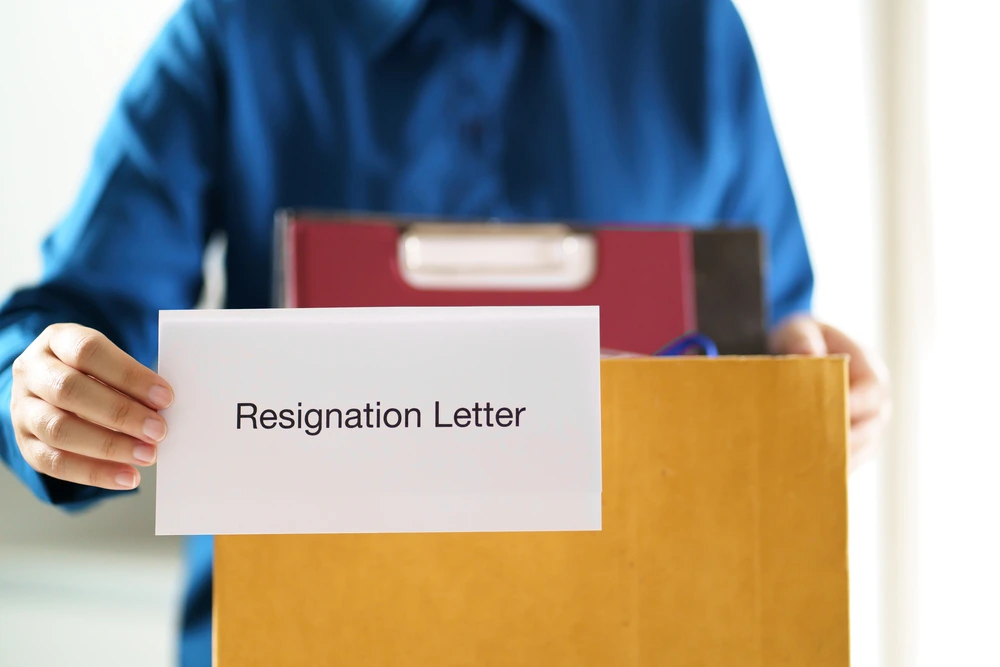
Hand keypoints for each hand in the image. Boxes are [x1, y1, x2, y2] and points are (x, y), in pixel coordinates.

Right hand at [10, 323, 173, 490]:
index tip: (165, 397)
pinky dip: (95, 473)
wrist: (52, 386)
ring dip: (109, 446)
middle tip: (158, 430)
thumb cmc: (95, 372)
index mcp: (57, 340)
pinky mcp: (24, 442)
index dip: (129, 375)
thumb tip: (165, 408)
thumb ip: (132, 380)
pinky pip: (55, 463)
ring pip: (58, 429)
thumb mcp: (109, 361)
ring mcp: (22, 408)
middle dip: (120, 413)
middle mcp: (32, 371)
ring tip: (147, 455)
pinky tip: (127, 477)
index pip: (89, 351)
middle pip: (69, 390)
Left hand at [769, 315, 890, 470]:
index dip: (852, 405)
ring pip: (860, 451)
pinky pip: (846, 462)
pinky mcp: (850, 444)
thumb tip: (807, 355)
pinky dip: (829, 470)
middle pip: (870, 428)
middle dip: (842, 440)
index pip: (871, 391)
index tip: (826, 416)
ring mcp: (866, 425)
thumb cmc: (801, 339)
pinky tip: (805, 478)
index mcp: (869, 369)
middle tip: (812, 451)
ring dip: (836, 461)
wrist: (796, 353)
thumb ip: (802, 339)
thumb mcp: (799, 329)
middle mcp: (875, 401)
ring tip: (807, 470)